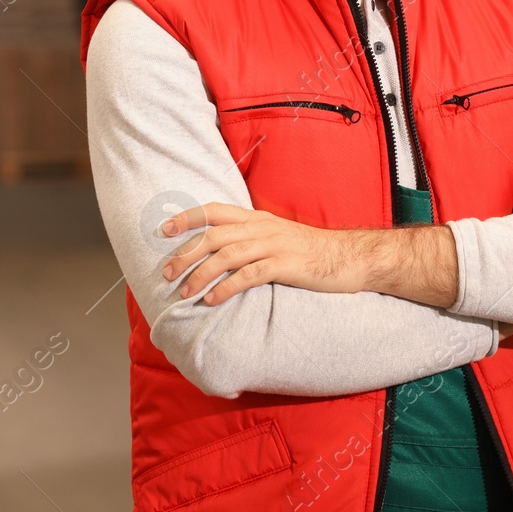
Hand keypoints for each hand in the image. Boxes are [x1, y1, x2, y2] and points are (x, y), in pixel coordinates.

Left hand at [159, 203, 359, 304]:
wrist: (349, 257)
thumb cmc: (309, 252)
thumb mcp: (275, 237)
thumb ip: (249, 238)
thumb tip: (217, 251)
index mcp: (256, 218)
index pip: (214, 211)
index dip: (187, 218)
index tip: (163, 230)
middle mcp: (261, 228)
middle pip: (214, 235)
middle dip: (186, 253)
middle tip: (166, 273)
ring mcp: (274, 245)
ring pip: (227, 255)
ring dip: (201, 274)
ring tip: (184, 292)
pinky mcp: (286, 265)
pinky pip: (250, 275)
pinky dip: (227, 287)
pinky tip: (212, 300)